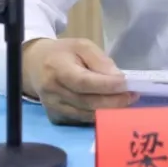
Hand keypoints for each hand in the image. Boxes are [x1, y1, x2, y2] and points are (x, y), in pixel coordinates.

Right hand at [23, 38, 137, 125]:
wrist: (34, 66)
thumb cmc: (62, 53)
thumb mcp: (82, 46)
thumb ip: (100, 61)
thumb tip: (118, 79)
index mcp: (57, 68)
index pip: (83, 81)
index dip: (105, 85)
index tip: (125, 84)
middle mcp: (52, 91)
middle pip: (87, 102)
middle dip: (113, 101)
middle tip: (132, 96)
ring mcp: (53, 107)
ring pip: (86, 115)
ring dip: (109, 110)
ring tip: (126, 101)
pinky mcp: (56, 117)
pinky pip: (81, 120)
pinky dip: (99, 115)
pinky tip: (111, 108)